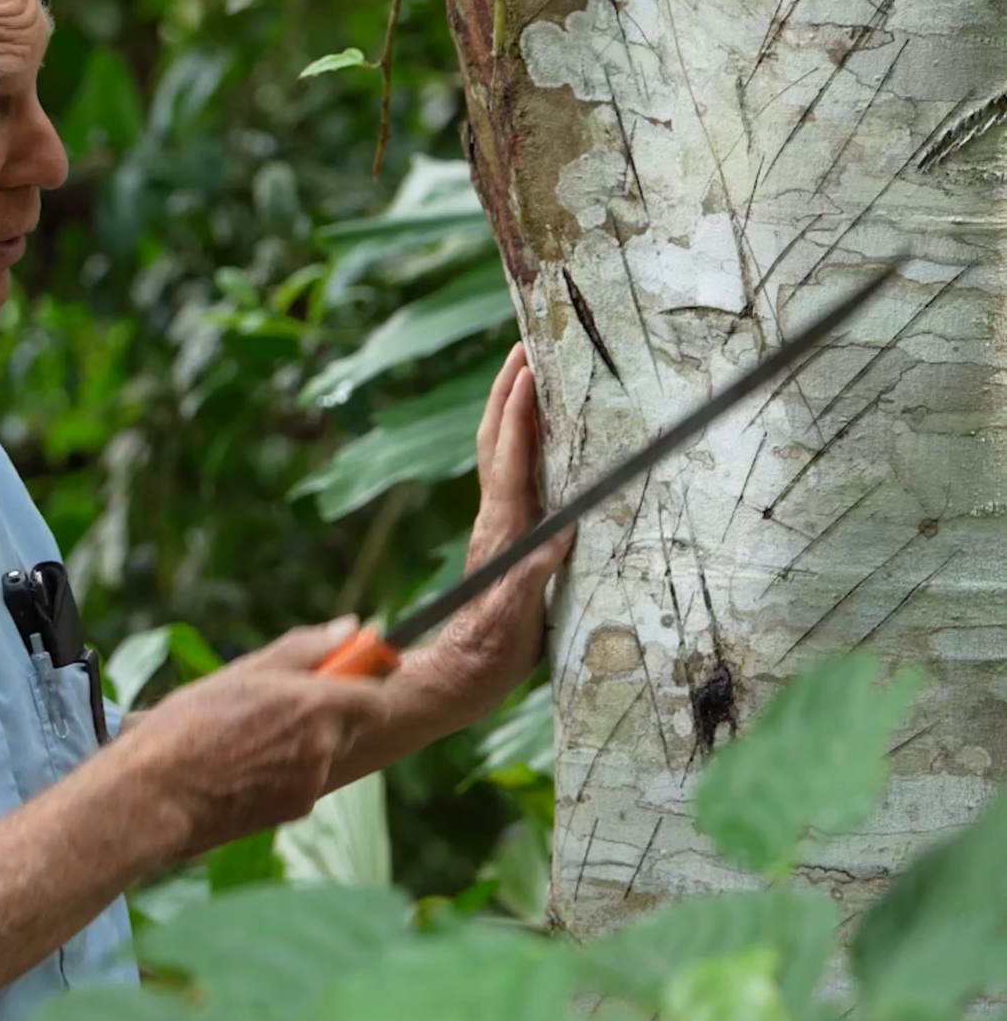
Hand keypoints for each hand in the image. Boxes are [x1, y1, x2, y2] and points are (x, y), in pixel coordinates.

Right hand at [121, 619, 392, 859]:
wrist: (157, 795)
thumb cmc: (190, 726)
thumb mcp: (245, 672)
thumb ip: (306, 648)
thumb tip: (353, 627)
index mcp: (314, 705)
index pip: (375, 697)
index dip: (363, 684)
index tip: (345, 673)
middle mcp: (323, 746)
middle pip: (348, 724)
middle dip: (323, 713)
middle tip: (275, 705)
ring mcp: (311, 783)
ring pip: (321, 753)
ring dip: (298, 743)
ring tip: (244, 738)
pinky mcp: (295, 811)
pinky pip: (302, 781)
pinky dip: (282, 772)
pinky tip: (241, 766)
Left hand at [417, 342, 571, 723]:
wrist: (462, 674)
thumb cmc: (491, 651)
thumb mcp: (517, 619)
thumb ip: (533, 577)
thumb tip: (559, 536)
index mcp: (503, 529)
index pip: (510, 459)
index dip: (520, 414)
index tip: (529, 369)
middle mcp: (495, 518)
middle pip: (495, 440)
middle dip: (507, 391)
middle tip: (524, 345)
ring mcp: (496, 524)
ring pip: (498, 453)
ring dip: (510, 408)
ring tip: (527, 372)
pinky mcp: (502, 536)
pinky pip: (510, 474)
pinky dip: (520, 441)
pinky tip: (536, 434)